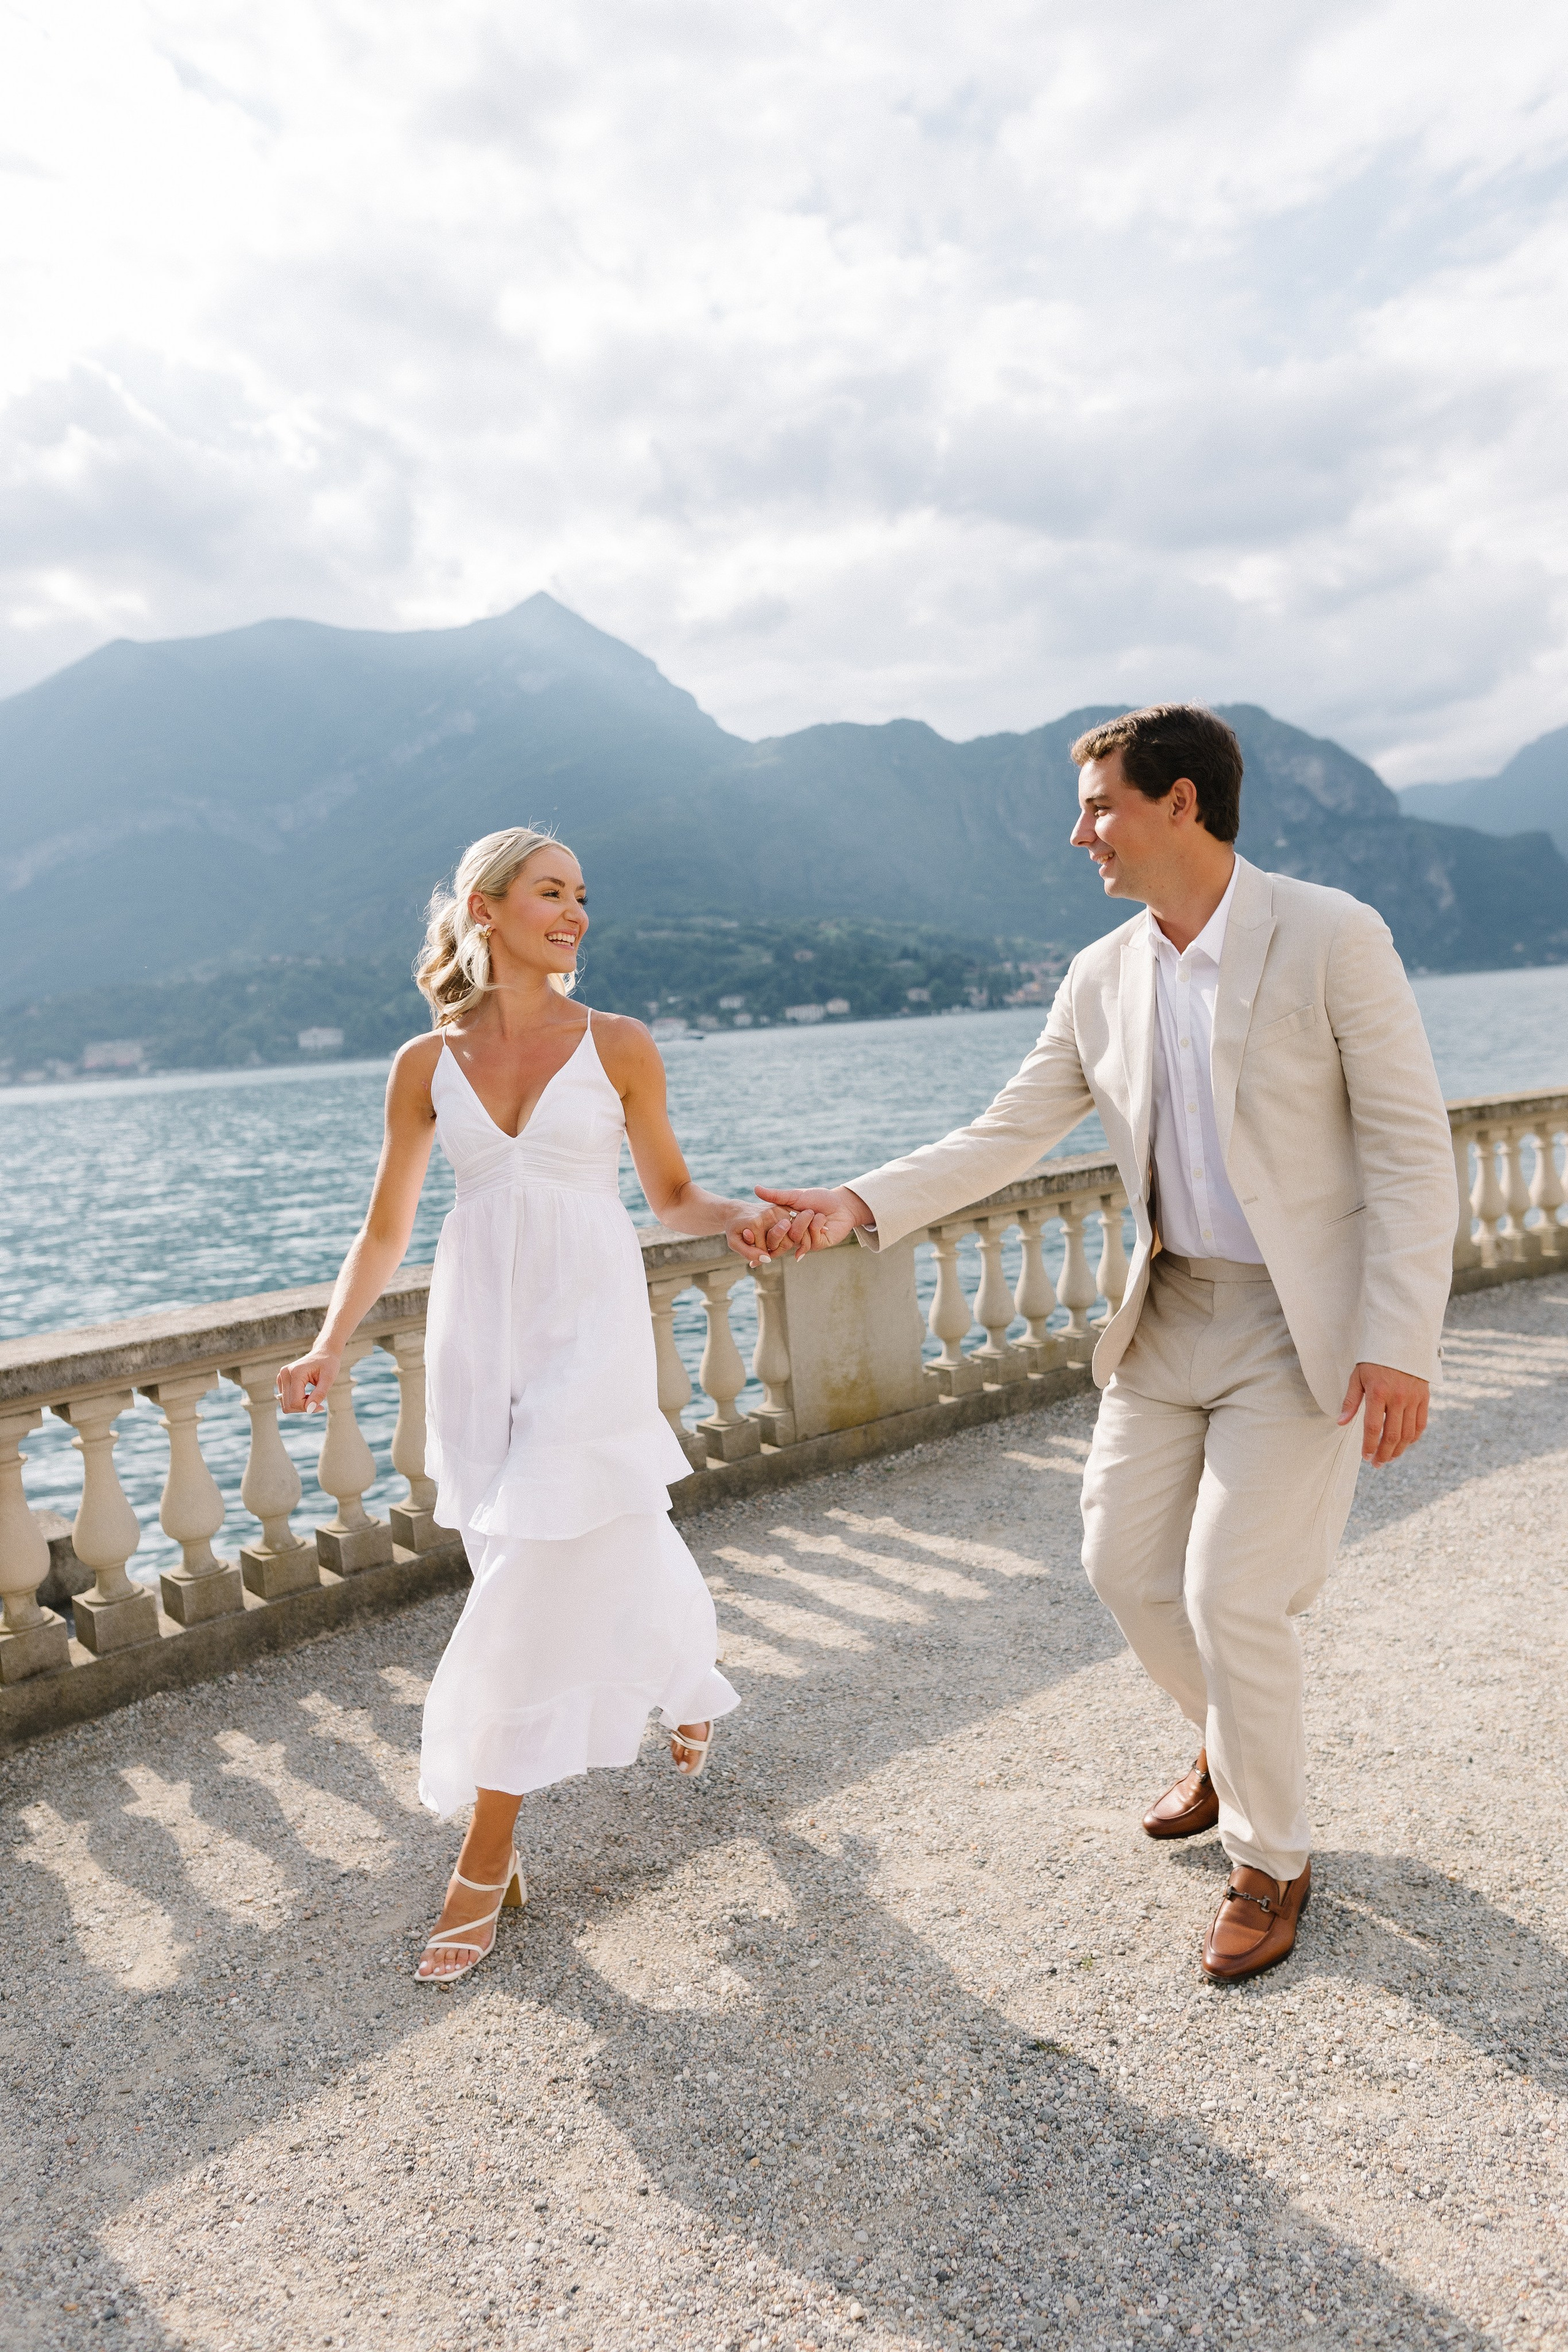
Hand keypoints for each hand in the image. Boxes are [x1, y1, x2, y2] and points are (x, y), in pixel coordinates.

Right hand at [276, 1349, 340, 1414]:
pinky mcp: (281, 1380)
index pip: (295, 1401)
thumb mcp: (329, 1379)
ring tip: (312, 1396)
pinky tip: (306, 1394)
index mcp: (296, 1372)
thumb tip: (310, 1410)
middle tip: (317, 1403)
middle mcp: (285, 1374)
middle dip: (304, 1408)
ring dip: (300, 1405)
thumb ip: (319, 1394)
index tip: (321, 1407)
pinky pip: (285, 1399)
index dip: (308, 1408)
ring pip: (285, 1404)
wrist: (324, 1353)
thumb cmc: (328, 1364)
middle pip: (288, 1405)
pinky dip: (296, 1401)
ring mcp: (281, 1376)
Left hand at [724, 1203, 795, 1267]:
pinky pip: (793, 1230)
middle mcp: (770, 1215)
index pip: (766, 1251)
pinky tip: (776, 1234)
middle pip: (784, 1244)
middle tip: (762, 1245)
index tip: (751, 1249)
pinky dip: (787, 1236)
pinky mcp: (785, 1209)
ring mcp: (779, 1210)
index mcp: (757, 1224)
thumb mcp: (734, 1243)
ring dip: (781, 1243)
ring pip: (791, 1238)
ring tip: (768, 1239)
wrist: (736, 1211)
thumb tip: (767, 1259)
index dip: (760, 1255)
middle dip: (774, 1249)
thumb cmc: (734, 1228)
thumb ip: (749, 1253)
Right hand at [752, 1183, 872, 1255]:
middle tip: (800, 1213)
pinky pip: (810, 1240)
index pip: (768, 1233)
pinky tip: (822, 1219)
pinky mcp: (817, 1245)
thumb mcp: (795, 1195)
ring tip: (814, 1212)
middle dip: (789, 1224)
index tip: (760, 1227)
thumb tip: (755, 1188)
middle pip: (779, 1238)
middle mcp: (791, 1235)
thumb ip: (775, 1195)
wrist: (841, 1203)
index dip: (764, 1232)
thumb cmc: (818, 1198)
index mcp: (784, 1224)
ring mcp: (804, 1241)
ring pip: (795, 1237)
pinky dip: (816, 1225)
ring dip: (805, 1221)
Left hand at [1338, 1361, 1428, 1464]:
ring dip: (1398, 1450)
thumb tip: (1341, 1422)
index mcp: (1378, 1392)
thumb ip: (1350, 1401)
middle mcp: (1397, 1398)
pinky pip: (1421, 1424)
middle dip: (1383, 1454)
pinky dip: (1413, 1438)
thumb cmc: (1374, 1360)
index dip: (1369, 1445)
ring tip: (1389, 1458)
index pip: (1373, 1427)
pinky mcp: (1424, 1398)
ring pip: (1408, 1434)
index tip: (1365, 1456)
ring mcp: (1413, 1399)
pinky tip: (1404, 1445)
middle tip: (1377, 1464)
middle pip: (1392, 1435)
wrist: (1402, 1342)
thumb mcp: (1357, 1376)